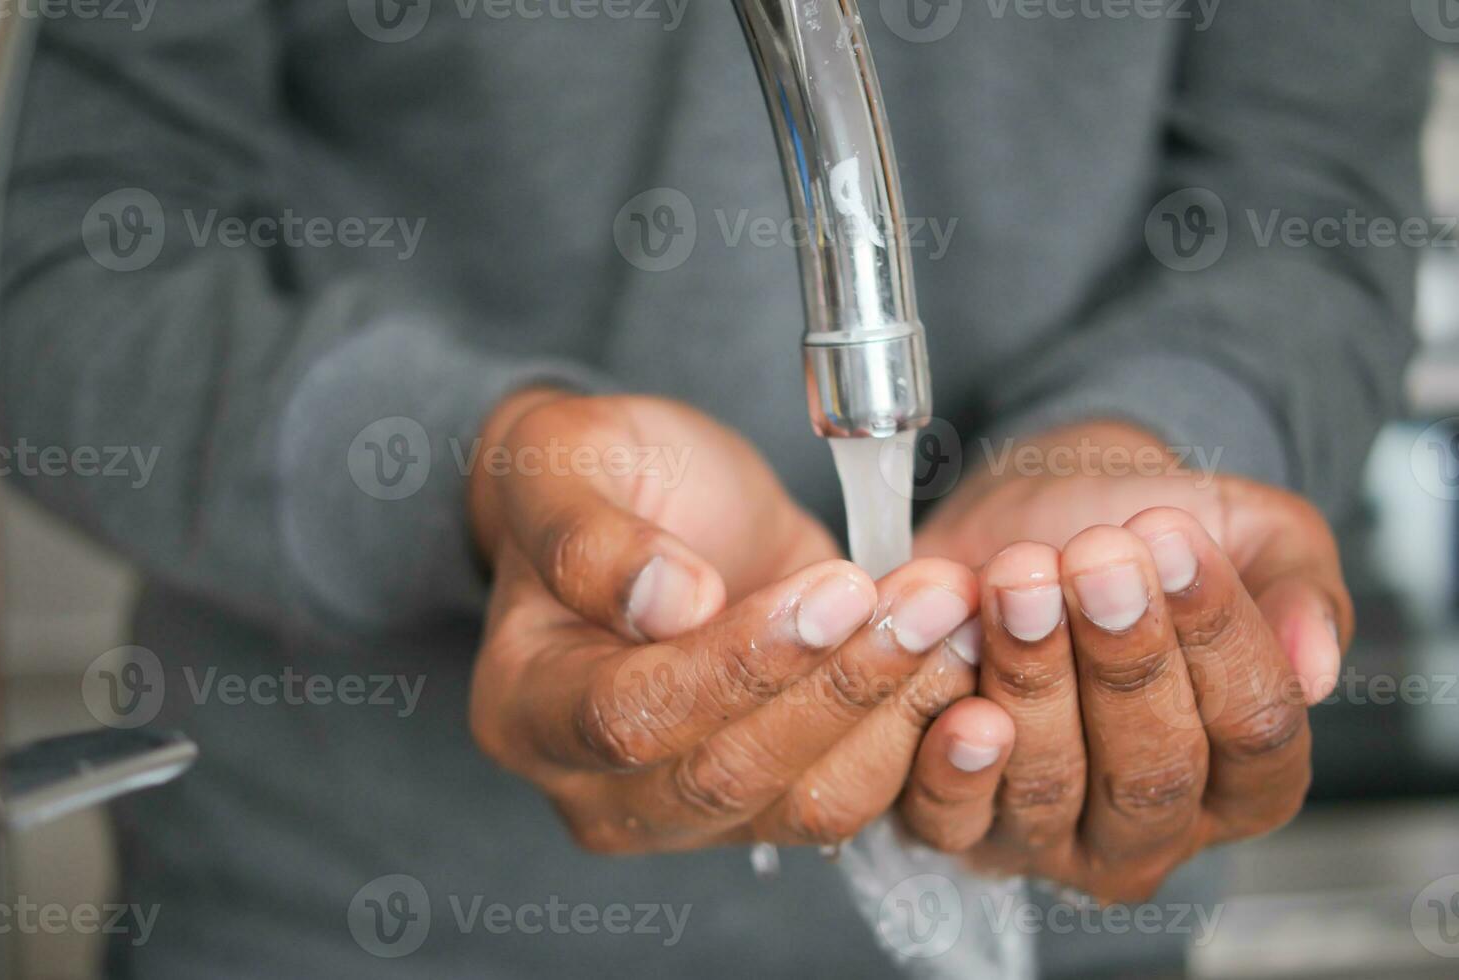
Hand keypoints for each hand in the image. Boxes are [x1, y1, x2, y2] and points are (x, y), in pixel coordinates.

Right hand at [468, 391, 979, 851]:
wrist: (647, 505)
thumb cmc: (591, 477)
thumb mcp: (562, 462)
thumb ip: (589, 536)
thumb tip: (668, 602)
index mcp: (525, 708)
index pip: (630, 715)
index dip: (738, 663)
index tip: (834, 589)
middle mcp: (596, 785)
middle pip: (728, 772)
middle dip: (843, 683)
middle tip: (931, 595)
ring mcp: (687, 808)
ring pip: (806, 799)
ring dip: (896, 710)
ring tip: (953, 611)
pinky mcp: (768, 799)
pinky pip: (855, 797)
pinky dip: (918, 732)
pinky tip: (960, 650)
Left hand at [897, 422, 1350, 900]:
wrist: (1029, 513)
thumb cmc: (1145, 537)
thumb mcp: (1251, 535)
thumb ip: (1299, 589)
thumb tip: (1316, 665)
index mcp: (1250, 778)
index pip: (1257, 731)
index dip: (1219, 635)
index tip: (1176, 541)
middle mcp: (1153, 827)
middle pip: (1153, 769)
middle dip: (1123, 656)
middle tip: (1096, 558)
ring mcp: (1050, 837)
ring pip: (1048, 782)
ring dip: (1032, 674)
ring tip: (1020, 577)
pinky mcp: (958, 823)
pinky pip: (950, 808)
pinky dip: (946, 741)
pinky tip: (955, 667)